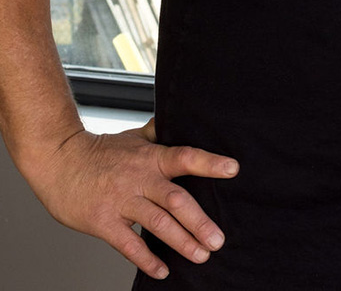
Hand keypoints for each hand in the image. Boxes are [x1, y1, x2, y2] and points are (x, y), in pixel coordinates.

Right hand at [24, 117, 237, 280]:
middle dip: (199, 222)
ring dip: (181, 242)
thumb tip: (185, 120)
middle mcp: (140, 179)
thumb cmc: (100, 150)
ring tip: (201, 255)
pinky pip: (128, 244)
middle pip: (176, 200)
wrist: (59, 160)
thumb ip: (161, 133)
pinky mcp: (103, 222)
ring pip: (157, 224)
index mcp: (152, 157)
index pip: (186, 157)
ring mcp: (121, 201)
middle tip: (218, 239)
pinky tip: (163, 270)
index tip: (233, 169)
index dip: (210, 163)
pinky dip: (146, 259)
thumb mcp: (135, 136)